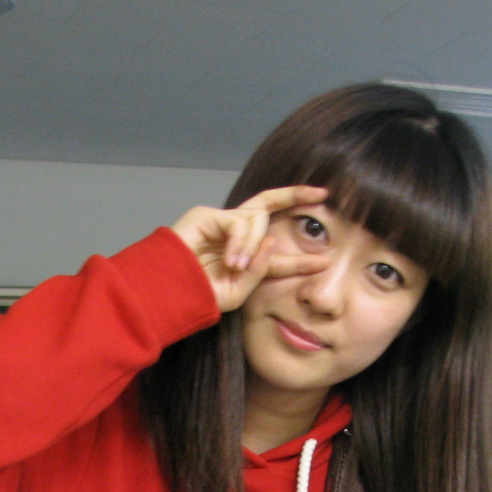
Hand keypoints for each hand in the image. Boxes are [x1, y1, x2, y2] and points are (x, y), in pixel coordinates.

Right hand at [171, 185, 329, 312]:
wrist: (167, 294)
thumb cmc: (198, 296)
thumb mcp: (237, 292)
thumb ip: (259, 270)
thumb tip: (274, 241)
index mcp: (242, 258)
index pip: (275, 253)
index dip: (299, 258)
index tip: (324, 262)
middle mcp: (233, 235)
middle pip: (268, 206)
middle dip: (294, 196)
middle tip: (320, 194)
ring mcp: (220, 222)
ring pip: (256, 219)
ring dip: (252, 244)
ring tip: (235, 266)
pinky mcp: (207, 215)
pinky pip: (238, 222)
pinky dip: (239, 240)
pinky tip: (230, 258)